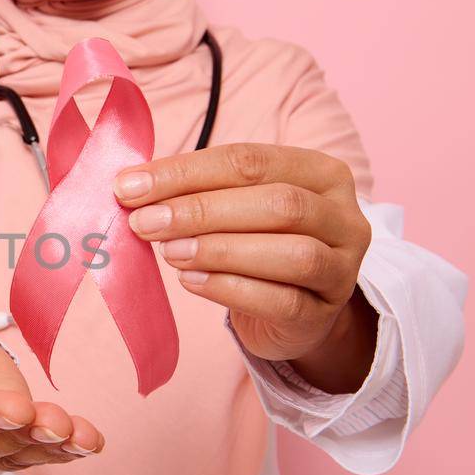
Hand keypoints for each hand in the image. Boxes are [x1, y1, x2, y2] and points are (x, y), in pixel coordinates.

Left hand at [113, 143, 377, 390]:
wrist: (295, 312)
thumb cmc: (259, 244)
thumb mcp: (235, 208)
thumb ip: (197, 193)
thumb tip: (131, 187)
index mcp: (320, 173)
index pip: (251, 161)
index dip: (187, 172)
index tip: (130, 186)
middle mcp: (344, 216)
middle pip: (279, 204)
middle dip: (203, 211)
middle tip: (145, 222)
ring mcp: (342, 267)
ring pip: (292, 253)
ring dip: (221, 250)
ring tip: (170, 252)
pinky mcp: (324, 313)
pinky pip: (282, 301)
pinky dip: (232, 289)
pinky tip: (192, 282)